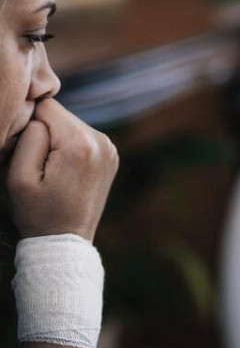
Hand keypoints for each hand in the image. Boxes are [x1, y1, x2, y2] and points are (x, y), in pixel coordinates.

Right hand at [6, 98, 117, 240]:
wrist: (66, 242)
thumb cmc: (38, 213)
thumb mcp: (19, 176)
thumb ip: (28, 135)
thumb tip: (38, 114)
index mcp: (81, 144)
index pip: (46, 105)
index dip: (28, 122)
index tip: (25, 149)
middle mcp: (102, 141)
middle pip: (61, 114)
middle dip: (44, 131)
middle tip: (38, 164)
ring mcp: (111, 149)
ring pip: (70, 125)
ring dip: (56, 140)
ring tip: (51, 170)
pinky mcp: (111, 156)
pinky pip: (82, 137)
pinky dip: (69, 147)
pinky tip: (64, 171)